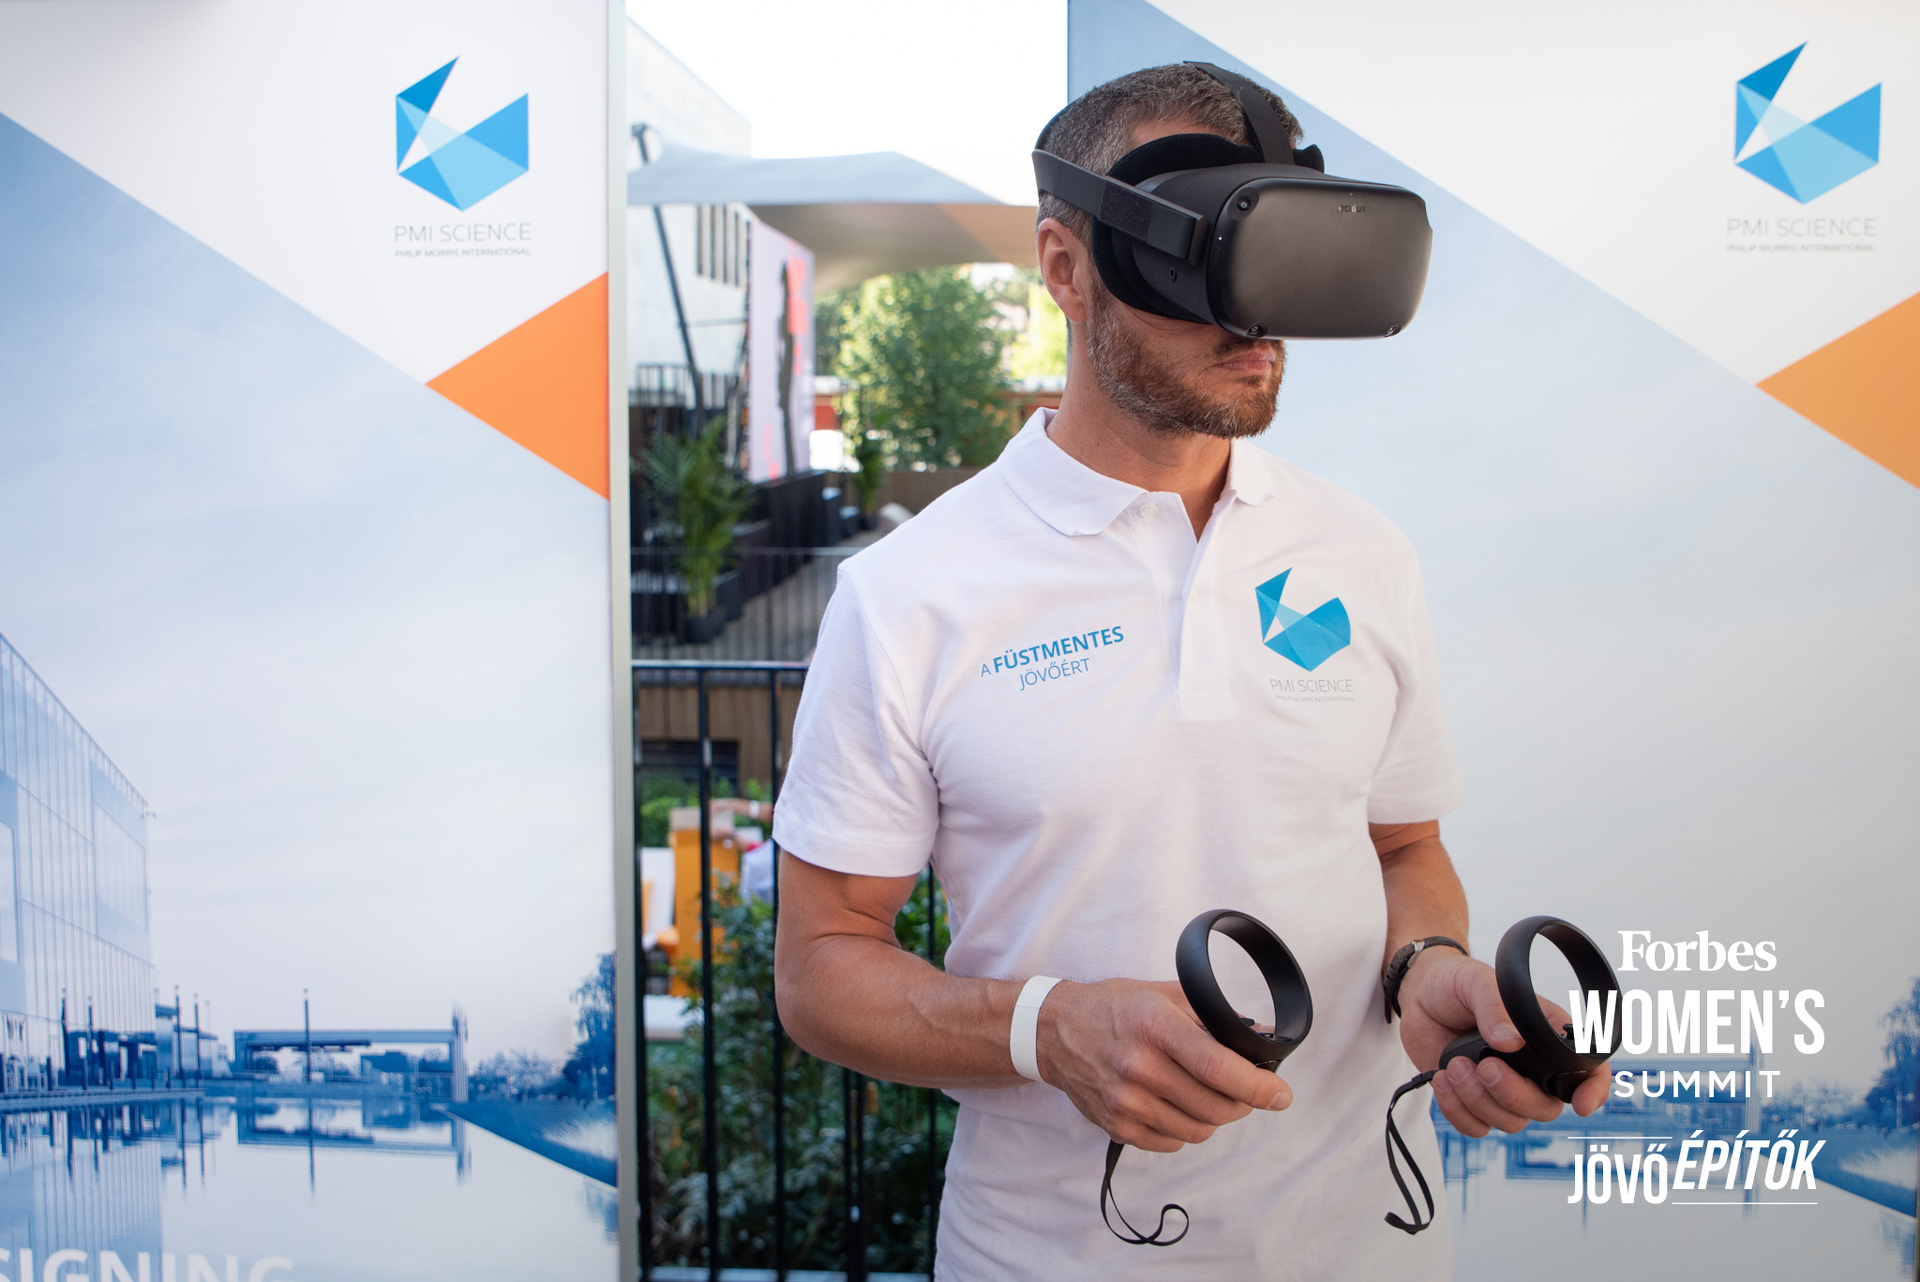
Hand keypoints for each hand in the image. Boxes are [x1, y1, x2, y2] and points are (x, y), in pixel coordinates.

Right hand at [1035, 979, 1291, 1151]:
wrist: (1053, 1032)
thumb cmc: (1113, 1008)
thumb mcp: (1162, 994)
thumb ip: (1212, 1013)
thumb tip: (1261, 1033)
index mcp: (1155, 1026)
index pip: (1218, 1067)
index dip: (1258, 1087)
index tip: (1281, 1095)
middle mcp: (1139, 1067)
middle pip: (1215, 1106)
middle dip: (1243, 1103)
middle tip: (1247, 1091)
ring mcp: (1126, 1101)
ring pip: (1199, 1130)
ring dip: (1216, 1117)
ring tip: (1209, 1095)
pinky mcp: (1117, 1126)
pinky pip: (1172, 1142)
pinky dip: (1186, 1128)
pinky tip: (1177, 1105)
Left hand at [1396, 950, 1608, 1136]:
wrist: (1417, 994)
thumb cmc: (1456, 982)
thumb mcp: (1476, 982)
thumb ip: (1494, 1008)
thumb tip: (1510, 1041)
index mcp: (1546, 1036)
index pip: (1587, 1069)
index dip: (1593, 1090)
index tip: (1580, 1104)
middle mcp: (1531, 1069)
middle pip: (1544, 1108)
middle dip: (1513, 1094)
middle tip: (1485, 1066)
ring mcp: (1502, 1089)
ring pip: (1509, 1122)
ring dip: (1477, 1099)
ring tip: (1454, 1065)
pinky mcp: (1472, 1101)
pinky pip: (1475, 1127)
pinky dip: (1456, 1110)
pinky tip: (1442, 1080)